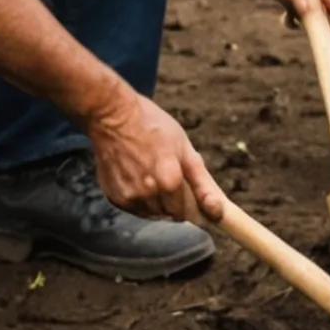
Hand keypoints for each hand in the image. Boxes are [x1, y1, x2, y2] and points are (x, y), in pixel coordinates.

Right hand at [83, 84, 225, 224]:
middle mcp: (148, 194)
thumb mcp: (185, 148)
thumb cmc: (152, 126)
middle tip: (168, 176)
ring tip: (152, 174)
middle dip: (173, 201)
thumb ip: (202, 182)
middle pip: (168, 213)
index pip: (185, 211)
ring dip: (156, 202)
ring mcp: (129, 197)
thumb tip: (216, 210)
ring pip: (151, 212)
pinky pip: (134, 208)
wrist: (113, 116)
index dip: (189, 204)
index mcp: (169, 182)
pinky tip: (138, 178)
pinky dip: (139, 199)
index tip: (189, 197)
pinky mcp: (114, 196)